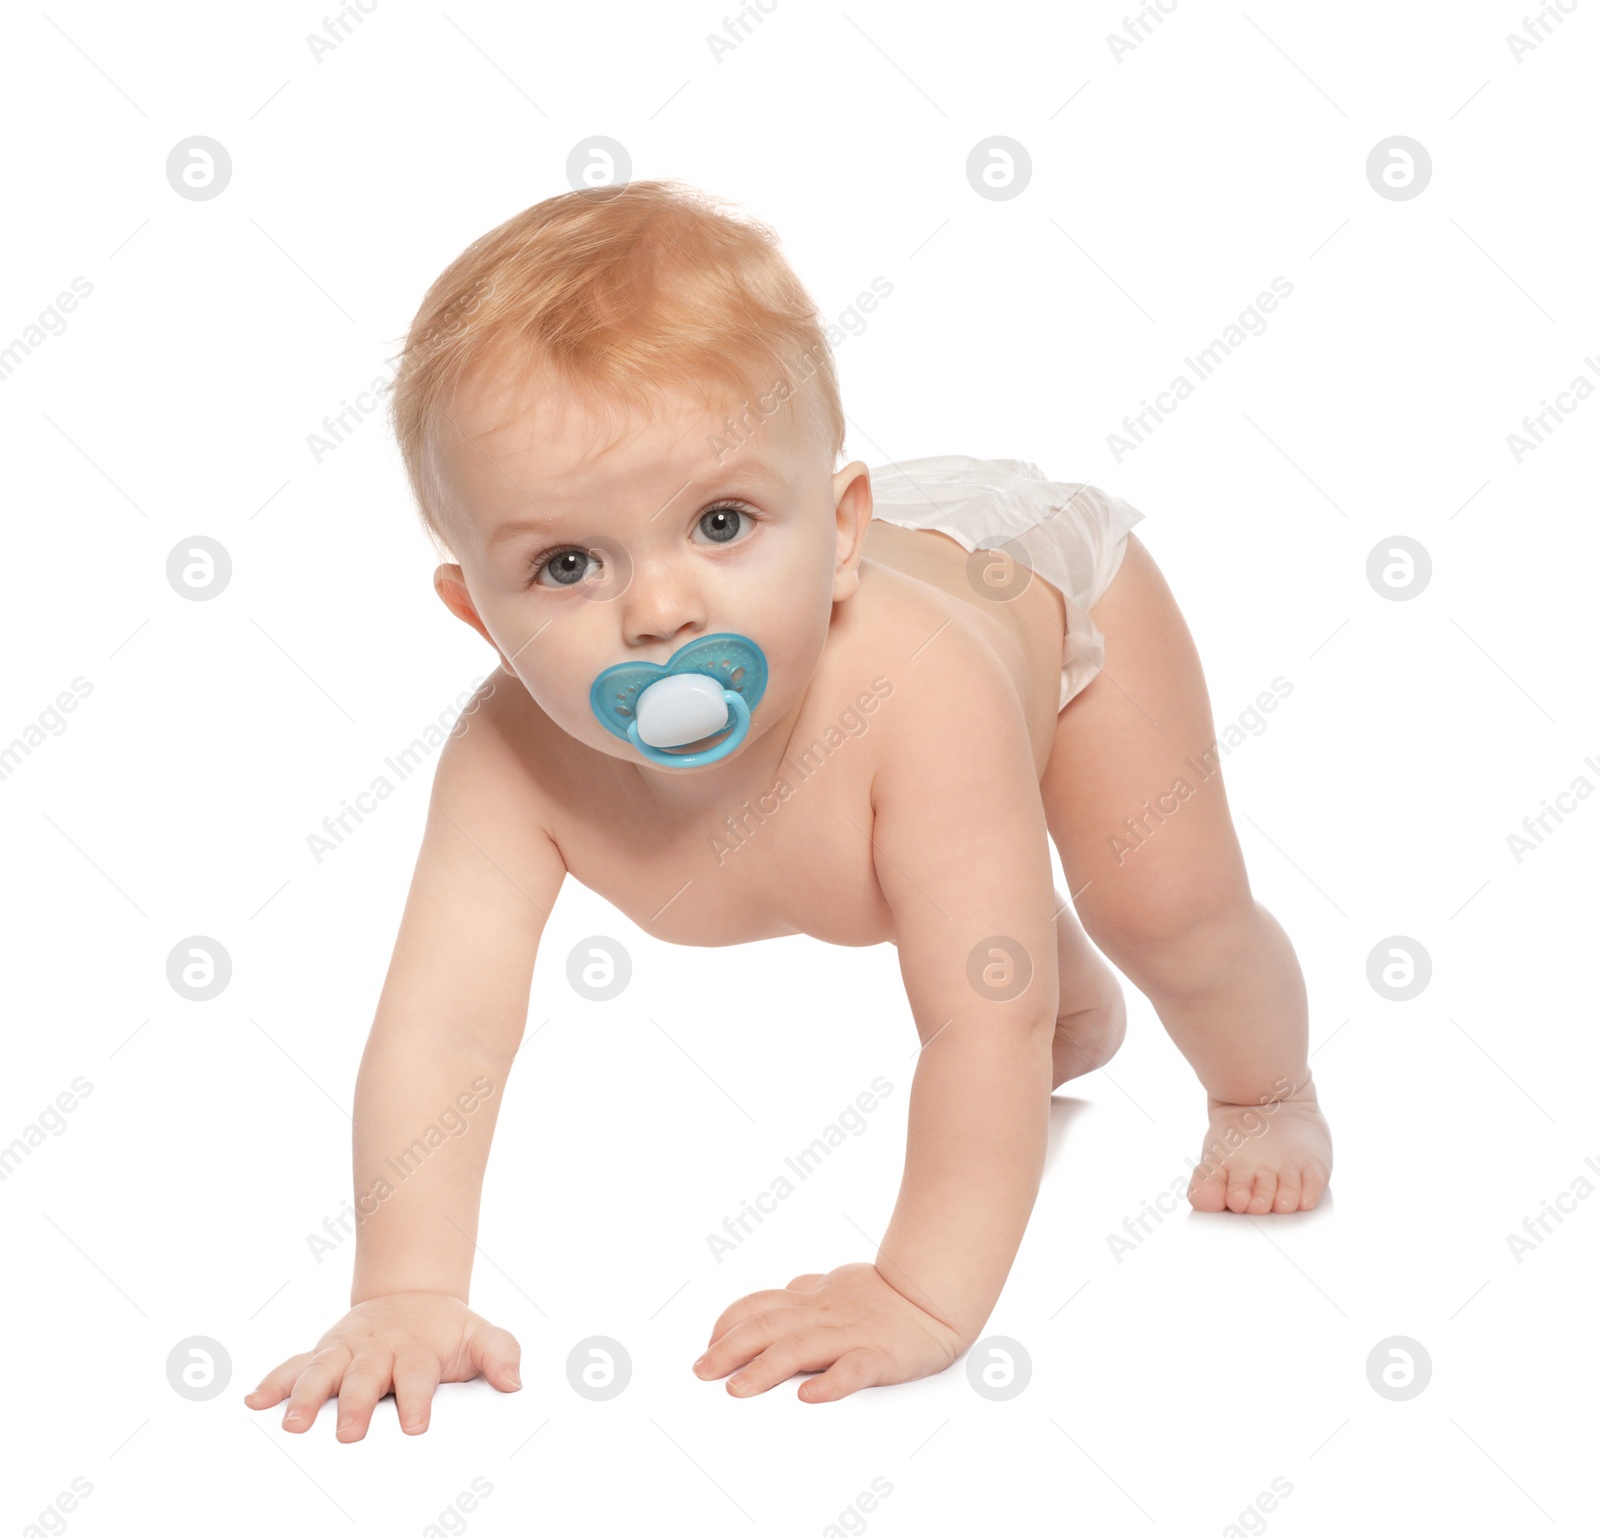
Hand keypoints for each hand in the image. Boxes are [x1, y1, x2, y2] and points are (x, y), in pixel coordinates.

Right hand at [244, 1292, 520, 1440]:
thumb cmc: (446, 1332)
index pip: (418, 1374)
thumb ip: (500, 1354)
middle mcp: (378, 1349)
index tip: (416, 1425)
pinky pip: (295, 1365)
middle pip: (365, 1376)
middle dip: (356, 1404)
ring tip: (293, 1424)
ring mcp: (347, 1349)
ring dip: (306, 1396)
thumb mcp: (480, 1335)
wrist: (414, 1297)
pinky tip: (254, 1400)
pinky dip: (274, 1381)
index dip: (418, 1399)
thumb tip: (514, 1382)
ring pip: (323, 1370)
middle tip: (350, 1434)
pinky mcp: (324, 1352)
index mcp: (417, 1348)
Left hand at [692, 1262, 965, 1402]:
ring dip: (764, 1369)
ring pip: (799, 1350)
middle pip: (767, 1328)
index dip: (729, 1322)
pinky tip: (810, 1397)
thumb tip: (784, 1291)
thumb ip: (807, 1291)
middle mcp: (821, 1316)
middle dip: (729, 1349)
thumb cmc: (882, 1295)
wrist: (932, 1297)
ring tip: (737, 1389)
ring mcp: (848, 1336)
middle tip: (701, 1371)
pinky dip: (830, 1383)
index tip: (707, 1341)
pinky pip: (852, 1370)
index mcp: (810, 1301)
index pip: (760, 1306)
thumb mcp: (836, 1284)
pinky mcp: (877, 1356)